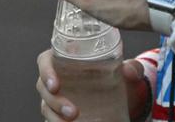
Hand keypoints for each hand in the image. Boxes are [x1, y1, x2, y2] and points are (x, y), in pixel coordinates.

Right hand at [37, 50, 153, 121]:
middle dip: (55, 102)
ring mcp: (56, 97)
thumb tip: (131, 72)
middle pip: (43, 87)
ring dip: (56, 117)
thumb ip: (132, 68)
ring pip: (46, 106)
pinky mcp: (60, 113)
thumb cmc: (114, 75)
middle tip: (73, 112)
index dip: (45, 72)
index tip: (55, 85)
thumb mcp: (124, 69)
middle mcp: (56, 77)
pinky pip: (53, 118)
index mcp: (64, 59)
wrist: (120, 95)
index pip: (44, 61)